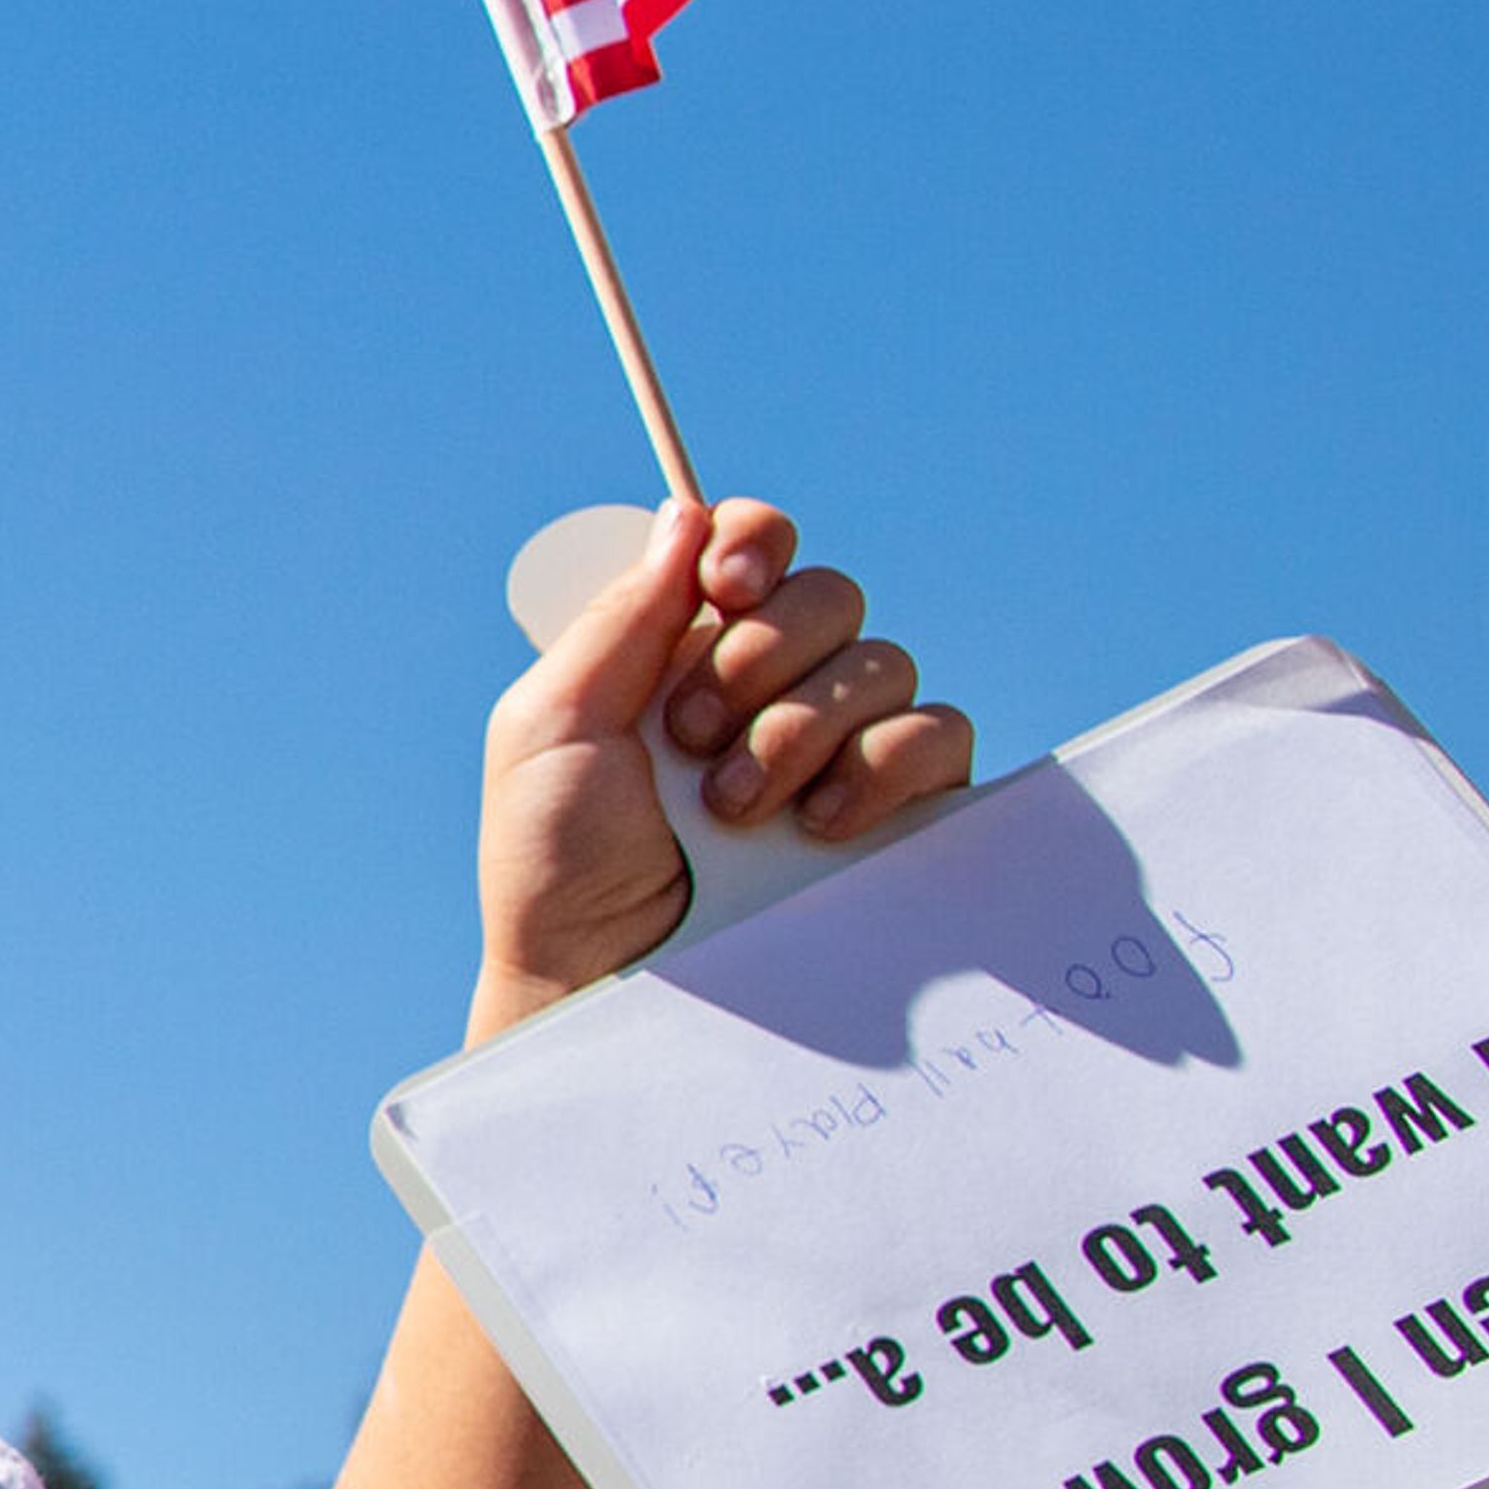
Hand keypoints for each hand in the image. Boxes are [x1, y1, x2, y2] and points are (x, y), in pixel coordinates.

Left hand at [472, 496, 966, 1034]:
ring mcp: (837, 749)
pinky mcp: (896, 810)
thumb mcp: (549, 728)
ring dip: (802, 725)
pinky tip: (820, 822)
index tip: (729, 580)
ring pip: (882, 662)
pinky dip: (885, 762)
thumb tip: (686, 510)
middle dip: (763, 655)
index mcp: (683, 650)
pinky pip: (939, 735)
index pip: (753, 549)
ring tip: (737, 807)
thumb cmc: (557, 865)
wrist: (603, 978)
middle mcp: (768, 688)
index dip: (757, 542)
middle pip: (828, 593)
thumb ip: (621, 616)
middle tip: (696, 737)